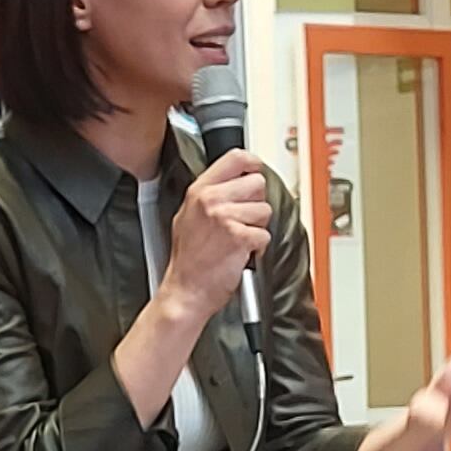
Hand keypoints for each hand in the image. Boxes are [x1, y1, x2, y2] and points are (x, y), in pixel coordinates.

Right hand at [162, 151, 274, 310]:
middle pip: (257, 183)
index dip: (253, 164)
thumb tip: (236, 181)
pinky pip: (265, 235)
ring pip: (265, 210)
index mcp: (199, 191)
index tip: (256, 170)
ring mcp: (225, 217)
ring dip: (257, 227)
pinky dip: (258, 247)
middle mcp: (212, 200)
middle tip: (242, 220)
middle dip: (256, 203)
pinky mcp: (240, 237)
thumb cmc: (188, 261)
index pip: (236, 158)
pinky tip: (241, 253)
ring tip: (238, 240)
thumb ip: (209, 195)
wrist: (186, 291)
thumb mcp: (187, 216)